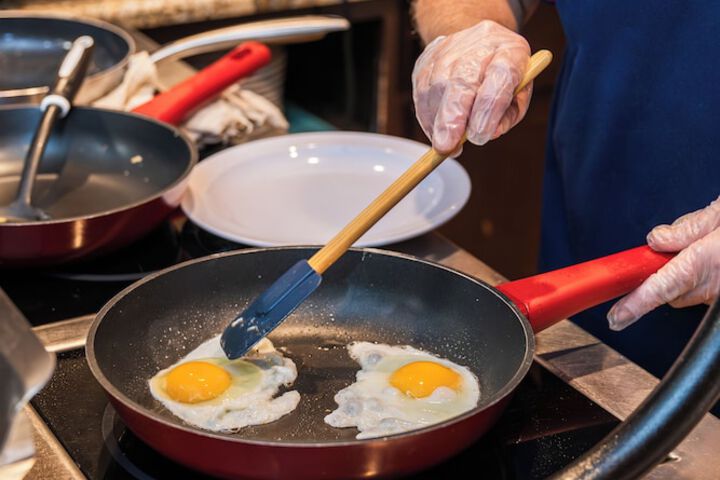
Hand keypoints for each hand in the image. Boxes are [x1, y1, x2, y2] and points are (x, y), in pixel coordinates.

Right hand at [412, 20, 530, 154]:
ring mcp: (449, 49)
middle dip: (452, 117)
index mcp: (509, 52)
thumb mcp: (519, 96)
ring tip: (445, 144)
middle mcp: (479, 45)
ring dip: (437, 122)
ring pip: (436, 88)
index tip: (479, 137)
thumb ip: (508, 116)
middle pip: (462, 80)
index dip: (488, 109)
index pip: (500, 77)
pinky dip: (426, 117)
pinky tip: (435, 131)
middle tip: (446, 146)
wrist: (479, 41)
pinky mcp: (427, 59)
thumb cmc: (502, 76)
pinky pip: (421, 92)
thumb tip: (491, 134)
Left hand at [608, 197, 719, 329]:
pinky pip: (705, 290)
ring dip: (684, 272)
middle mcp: (714, 285)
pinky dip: (702, 275)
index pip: (661, 287)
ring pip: (687, 290)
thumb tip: (656, 240)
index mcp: (705, 262)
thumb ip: (688, 228)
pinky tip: (715, 255)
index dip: (635, 304)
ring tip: (706, 243)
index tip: (616, 318)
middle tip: (673, 245)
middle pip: (670, 290)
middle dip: (663, 271)